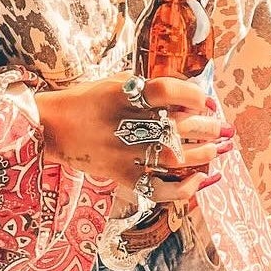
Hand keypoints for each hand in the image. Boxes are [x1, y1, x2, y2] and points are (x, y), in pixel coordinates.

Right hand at [35, 74, 231, 208]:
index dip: (191, 95)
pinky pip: (157, 189)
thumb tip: (193, 95)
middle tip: (219, 127)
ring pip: (173, 158)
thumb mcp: (115, 82)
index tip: (204, 100)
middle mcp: (122, 124)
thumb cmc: (87, 100)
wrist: (50, 127)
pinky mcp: (119, 176)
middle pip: (175, 127)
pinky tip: (197, 180)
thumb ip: (149, 87)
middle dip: (206, 127)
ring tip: (214, 149)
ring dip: (202, 155)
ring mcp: (121, 154)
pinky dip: (182, 189)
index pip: (164, 91)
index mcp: (121, 94)